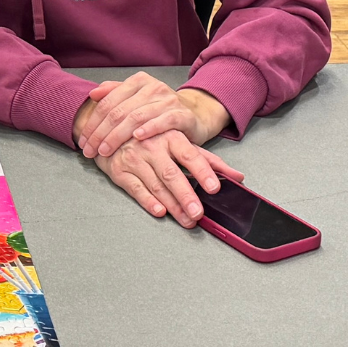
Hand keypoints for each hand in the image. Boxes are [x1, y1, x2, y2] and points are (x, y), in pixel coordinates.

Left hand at [74, 72, 229, 157]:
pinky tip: (137, 137)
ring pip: (136, 117)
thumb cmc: (160, 110)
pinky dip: (149, 128)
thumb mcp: (137, 99)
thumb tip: (93, 94)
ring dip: (117, 136)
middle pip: (119, 111)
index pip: (108, 102)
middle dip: (100, 133)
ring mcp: (168, 100)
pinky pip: (164, 121)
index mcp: (138, 81)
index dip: (93, 122)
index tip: (83, 141)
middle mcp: (153, 87)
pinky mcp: (182, 114)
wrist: (195, 114)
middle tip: (90, 151)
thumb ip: (115, 93)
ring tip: (105, 150)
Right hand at [94, 129, 243, 226]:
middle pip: (172, 174)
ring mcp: (135, 159)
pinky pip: (135, 189)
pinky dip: (148, 201)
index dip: (203, 172)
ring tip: (187, 220)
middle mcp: (152, 146)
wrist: (110, 127)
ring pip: (156, 185)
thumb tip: (237, 177)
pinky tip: (159, 211)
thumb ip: (208, 160)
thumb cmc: (150, 135)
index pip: (191, 155)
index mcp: (170, 136)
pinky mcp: (119, 171)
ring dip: (172, 205)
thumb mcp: (180, 141)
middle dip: (186, 196)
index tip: (214, 188)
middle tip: (198, 213)